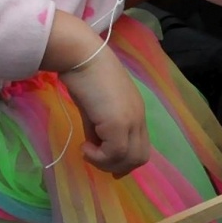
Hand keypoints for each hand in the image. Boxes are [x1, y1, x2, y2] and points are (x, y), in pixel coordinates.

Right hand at [60, 47, 149, 176]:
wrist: (81, 56)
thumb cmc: (84, 74)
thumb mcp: (91, 106)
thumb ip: (96, 127)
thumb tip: (93, 144)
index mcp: (135, 112)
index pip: (140, 146)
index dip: (124, 159)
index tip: (104, 160)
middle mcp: (138, 118)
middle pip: (140, 157)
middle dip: (117, 165)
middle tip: (95, 159)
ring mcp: (131, 121)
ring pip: (130, 158)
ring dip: (107, 162)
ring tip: (87, 151)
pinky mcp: (119, 123)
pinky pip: (114, 152)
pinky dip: (99, 157)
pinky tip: (85, 147)